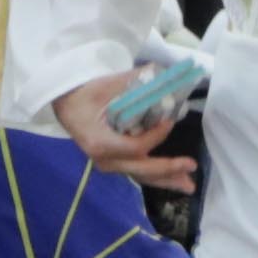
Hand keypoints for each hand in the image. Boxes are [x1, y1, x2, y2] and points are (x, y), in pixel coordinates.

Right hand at [57, 82, 197, 197]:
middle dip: (168, 169)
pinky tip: (174, 179)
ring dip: (166, 180)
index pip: (134, 147)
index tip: (169, 121)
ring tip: (189, 185)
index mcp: (100, 142)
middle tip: (191, 165)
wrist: (66, 104)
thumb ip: (133, 82)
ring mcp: (108, 164)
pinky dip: (157, 175)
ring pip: (141, 175)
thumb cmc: (84, 94)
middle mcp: (104, 159)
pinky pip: (138, 172)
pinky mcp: (114, 163)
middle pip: (141, 169)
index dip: (155, 137)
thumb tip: (158, 72)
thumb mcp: (106, 85)